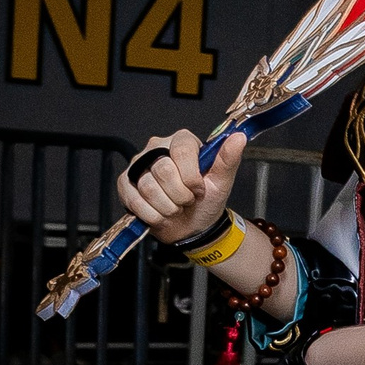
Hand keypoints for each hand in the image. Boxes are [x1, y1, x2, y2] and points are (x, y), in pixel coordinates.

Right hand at [116, 129, 243, 247]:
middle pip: (163, 170)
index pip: (182, 151)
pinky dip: (152, 214)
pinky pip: (134, 199)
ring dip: (167, 207)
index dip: (191, 177)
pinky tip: (160, 213)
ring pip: (148, 188)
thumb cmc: (206, 202)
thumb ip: (228, 159)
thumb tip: (238, 137)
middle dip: (180, 195)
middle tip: (186, 200)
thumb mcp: (222, 182)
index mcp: (182, 141)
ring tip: (174, 206)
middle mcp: (157, 148)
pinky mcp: (126, 184)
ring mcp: (138, 165)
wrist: (192, 227)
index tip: (199, 189)